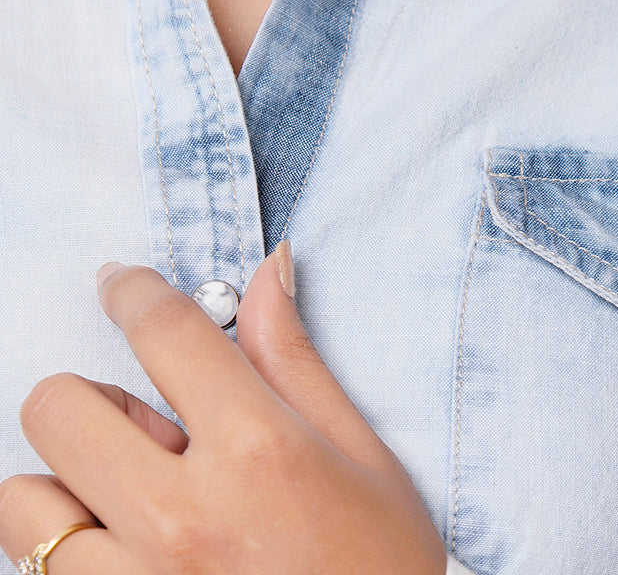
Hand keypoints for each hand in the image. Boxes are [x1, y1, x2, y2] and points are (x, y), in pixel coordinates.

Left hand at [0, 246, 447, 574]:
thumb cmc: (381, 565)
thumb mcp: (359, 454)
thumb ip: (294, 360)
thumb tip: (268, 275)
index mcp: (257, 451)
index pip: (166, 334)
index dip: (134, 290)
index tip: (122, 282)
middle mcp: (182, 517)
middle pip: (58, 408)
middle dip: (92, 397)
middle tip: (147, 426)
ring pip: (25, 501)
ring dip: (70, 483)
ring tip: (138, 500)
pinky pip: (41, 572)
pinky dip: (71, 548)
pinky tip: (134, 550)